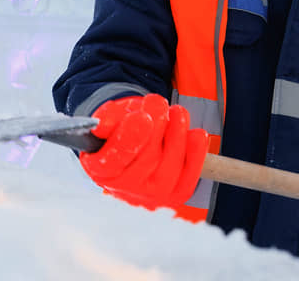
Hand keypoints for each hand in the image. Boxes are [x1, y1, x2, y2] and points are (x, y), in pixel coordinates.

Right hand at [80, 94, 207, 209]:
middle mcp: (123, 189)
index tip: (140, 116)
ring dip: (177, 132)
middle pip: (146, 159)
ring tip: (177, 112)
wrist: (139, 143)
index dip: (129, 137)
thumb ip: (108, 119)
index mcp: (101, 169)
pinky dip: (197, 152)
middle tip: (158, 102)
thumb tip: (102, 124)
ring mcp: (151, 195)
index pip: (113, 159)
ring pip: (170, 165)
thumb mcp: (112, 117)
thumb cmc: (123, 127)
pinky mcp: (175, 195)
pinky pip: (190, 174)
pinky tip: (195, 134)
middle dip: (157, 125)